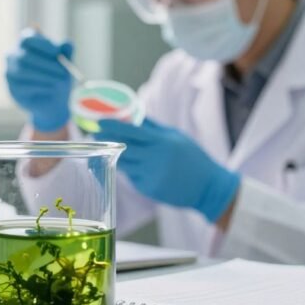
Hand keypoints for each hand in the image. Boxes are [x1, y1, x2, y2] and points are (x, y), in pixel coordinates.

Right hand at [5, 34, 74, 132]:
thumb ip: (66, 53)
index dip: (42, 44)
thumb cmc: (57, 76)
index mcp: (25, 44)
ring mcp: (10, 72)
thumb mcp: (64, 63)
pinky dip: (41, 87)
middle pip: (24, 55)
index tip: (57, 52)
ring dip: (45, 76)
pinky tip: (51, 88)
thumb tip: (67, 44)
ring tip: (60, 81)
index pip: (27, 38)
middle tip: (63, 70)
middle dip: (45, 63)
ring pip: (23, 71)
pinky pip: (24, 86)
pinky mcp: (13, 89)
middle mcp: (14, 56)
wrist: (53, 100)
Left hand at [93, 118, 239, 221]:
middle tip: (96, 134)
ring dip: (118, 155)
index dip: (113, 126)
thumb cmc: (193, 158)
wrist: (208, 188)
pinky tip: (141, 167)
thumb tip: (132, 115)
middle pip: (123, 147)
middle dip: (107, 140)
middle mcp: (155, 159)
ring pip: (124, 163)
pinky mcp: (148, 189)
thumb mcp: (176, 137)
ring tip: (115, 148)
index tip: (99, 121)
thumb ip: (153, 127)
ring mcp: (150, 175)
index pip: (132, 132)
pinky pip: (132, 177)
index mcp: (163, 143)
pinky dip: (132, 170)